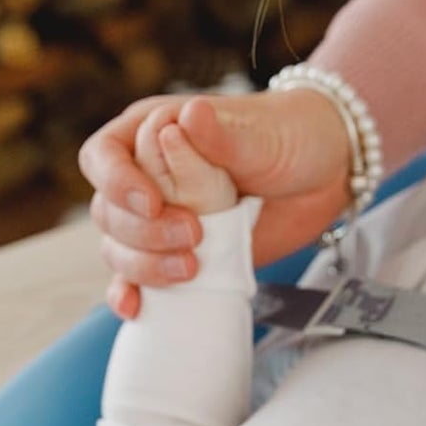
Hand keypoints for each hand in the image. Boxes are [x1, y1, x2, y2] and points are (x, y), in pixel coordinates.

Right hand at [80, 88, 351, 319]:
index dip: (118, 183)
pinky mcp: (174, 257)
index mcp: (151, 132)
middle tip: (193, 236)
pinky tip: (136, 307)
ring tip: (191, 267)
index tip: (153, 203)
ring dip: (145, 267)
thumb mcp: (260, 135)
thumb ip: (223, 134)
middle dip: (144, 232)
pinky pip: (136, 281)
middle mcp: (145, 176)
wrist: (322, 179)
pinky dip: (131, 295)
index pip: (103, 156)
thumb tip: (188, 118)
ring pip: (119, 250)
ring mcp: (158, 222)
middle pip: (109, 213)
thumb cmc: (288, 138)